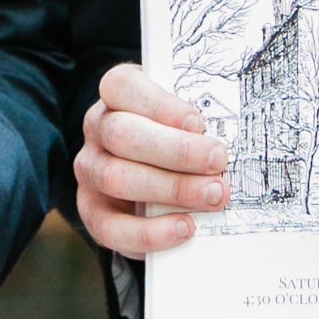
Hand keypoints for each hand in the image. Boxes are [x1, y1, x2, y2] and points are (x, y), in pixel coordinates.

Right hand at [74, 63, 229, 258]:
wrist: (149, 180)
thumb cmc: (174, 140)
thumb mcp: (182, 122)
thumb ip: (195, 125)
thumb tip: (228, 140)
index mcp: (117, 97)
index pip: (122, 86)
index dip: (159, 104)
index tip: (197, 122)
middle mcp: (97, 130)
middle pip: (123, 134)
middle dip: (177, 151)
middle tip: (219, 161)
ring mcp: (90, 171)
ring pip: (116, 178)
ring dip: (172, 189)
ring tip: (213, 195)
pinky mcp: (92, 212)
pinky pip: (111, 227)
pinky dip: (151, 232)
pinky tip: (185, 227)